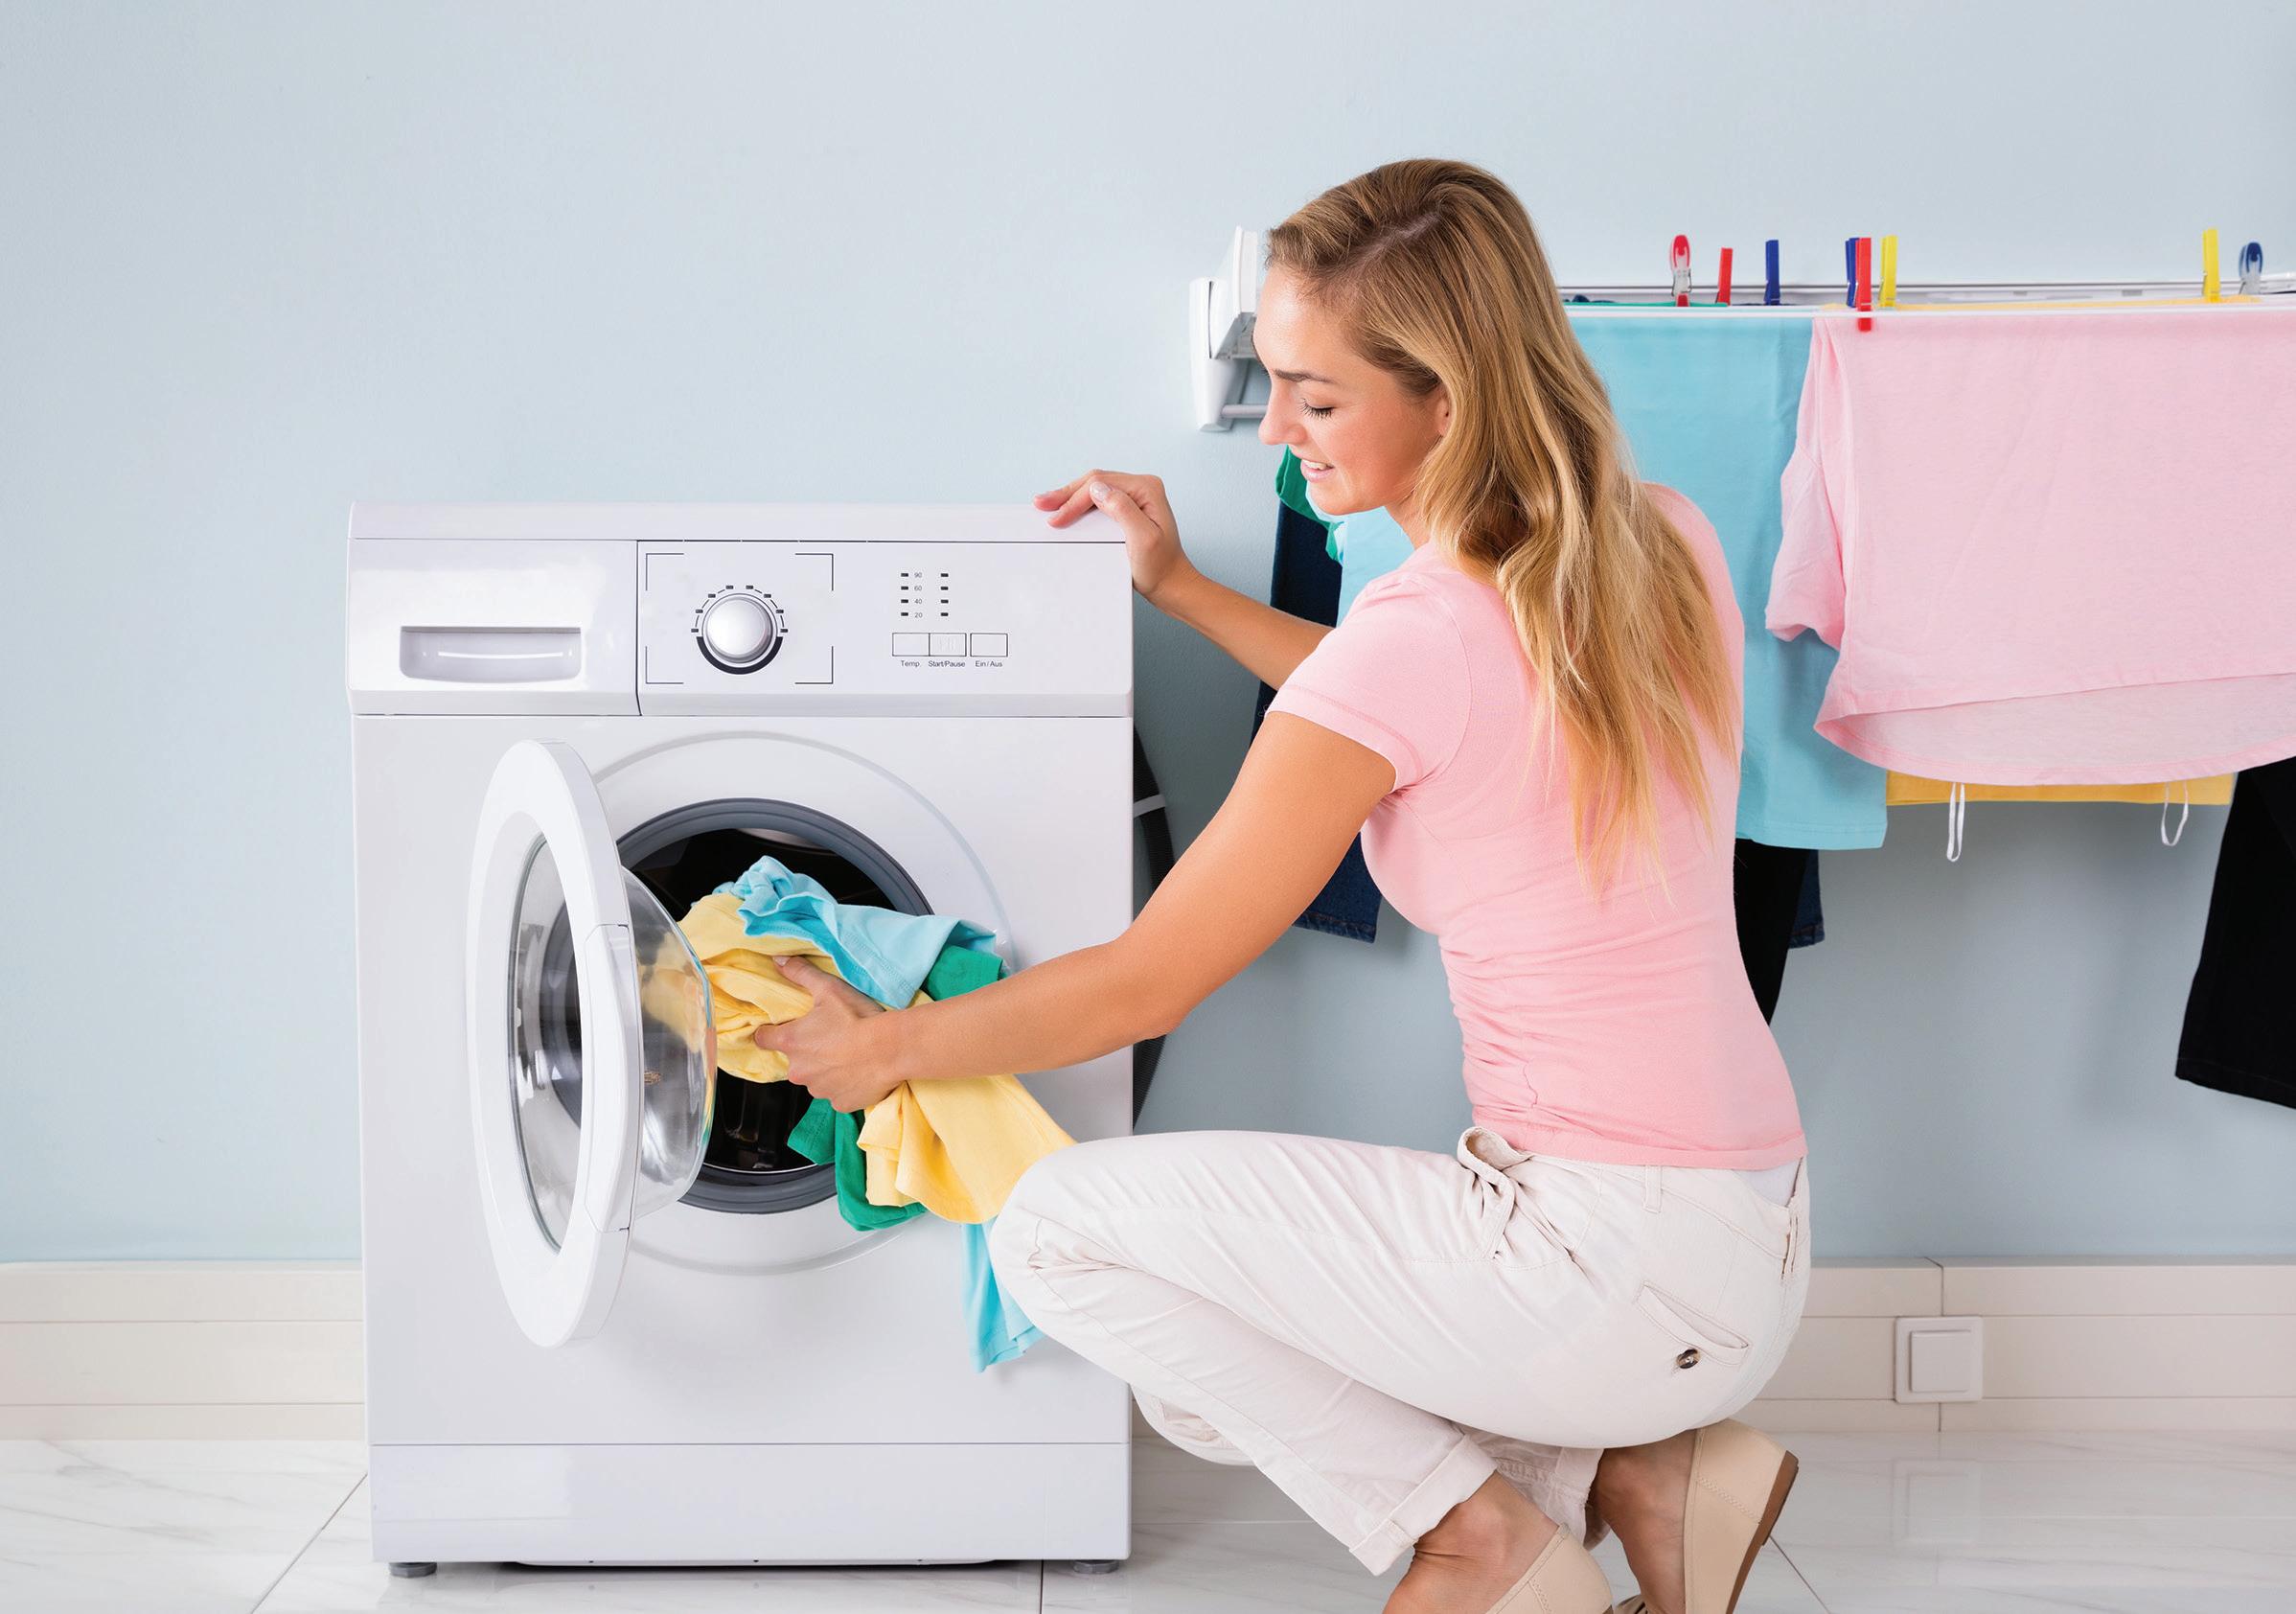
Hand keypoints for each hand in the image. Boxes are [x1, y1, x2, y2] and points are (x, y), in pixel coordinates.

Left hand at [750, 956, 903, 1112]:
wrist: (891, 1049)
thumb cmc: (858, 1018)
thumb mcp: (829, 989)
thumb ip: (800, 974)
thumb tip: (778, 961)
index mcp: (791, 1042)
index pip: (763, 1039)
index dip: (770, 1032)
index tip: (782, 1029)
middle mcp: (799, 1070)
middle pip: (794, 1061)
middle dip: (808, 1052)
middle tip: (832, 1039)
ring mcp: (819, 1090)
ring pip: (816, 1079)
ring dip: (827, 1069)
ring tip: (849, 1055)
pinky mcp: (840, 1103)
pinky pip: (837, 1094)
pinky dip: (845, 1084)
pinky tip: (860, 1071)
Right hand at [1036, 470, 1195, 608]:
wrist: (1171, 585)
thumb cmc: (1161, 568)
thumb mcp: (1143, 540)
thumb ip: (1122, 510)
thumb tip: (1098, 490)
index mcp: (1147, 489)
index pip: (1100, 485)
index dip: (1074, 500)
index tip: (1057, 518)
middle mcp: (1142, 487)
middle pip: (1095, 482)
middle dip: (1066, 493)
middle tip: (1041, 502)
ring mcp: (1135, 497)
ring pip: (1094, 489)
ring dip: (1069, 497)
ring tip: (1047, 504)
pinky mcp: (1128, 509)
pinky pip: (1098, 501)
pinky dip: (1079, 505)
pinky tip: (1065, 509)